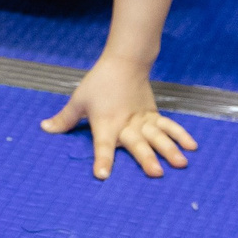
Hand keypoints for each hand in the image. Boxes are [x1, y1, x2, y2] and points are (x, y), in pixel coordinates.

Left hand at [40, 57, 196, 179]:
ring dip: (169, 149)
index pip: (102, 145)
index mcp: (106, 123)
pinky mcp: (153, 115)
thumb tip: (45, 128)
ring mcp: (143, 120)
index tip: (102, 175)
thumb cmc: (99, 83)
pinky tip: (192, 146)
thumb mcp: (78, 100)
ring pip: (157, 135)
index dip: (102, 160)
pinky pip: (168, 126)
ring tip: (181, 164)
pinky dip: (181, 135)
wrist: (124, 62)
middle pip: (137, 142)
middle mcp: (126, 124)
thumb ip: (65, 118)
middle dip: (146, 158)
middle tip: (156, 173)